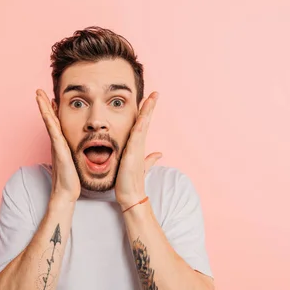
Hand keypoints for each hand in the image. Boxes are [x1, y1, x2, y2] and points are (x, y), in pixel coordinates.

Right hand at [36, 89, 80, 203]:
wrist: (67, 193)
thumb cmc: (72, 179)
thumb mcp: (75, 161)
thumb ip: (75, 153)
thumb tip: (83, 147)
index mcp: (61, 143)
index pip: (56, 123)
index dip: (53, 110)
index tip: (51, 97)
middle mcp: (57, 142)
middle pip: (49, 119)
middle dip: (44, 104)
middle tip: (39, 91)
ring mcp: (56, 145)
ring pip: (49, 122)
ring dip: (44, 108)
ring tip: (39, 95)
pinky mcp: (59, 150)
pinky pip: (54, 132)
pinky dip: (50, 121)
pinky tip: (47, 112)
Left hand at [115, 91, 162, 209]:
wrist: (131, 196)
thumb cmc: (131, 182)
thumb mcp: (139, 166)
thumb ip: (149, 159)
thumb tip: (159, 154)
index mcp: (138, 146)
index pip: (143, 125)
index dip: (147, 112)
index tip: (150, 99)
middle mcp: (139, 145)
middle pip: (146, 121)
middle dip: (150, 107)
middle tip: (155, 93)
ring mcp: (137, 148)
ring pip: (143, 125)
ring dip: (147, 111)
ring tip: (151, 98)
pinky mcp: (133, 153)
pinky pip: (137, 135)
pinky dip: (139, 125)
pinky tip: (142, 116)